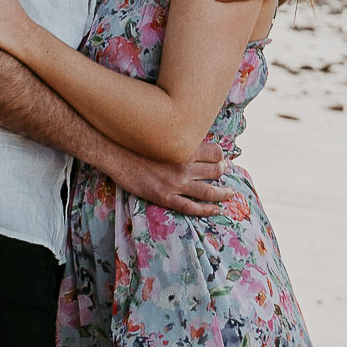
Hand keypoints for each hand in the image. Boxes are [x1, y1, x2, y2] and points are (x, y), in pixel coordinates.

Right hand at [107, 138, 230, 218]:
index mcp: (184, 147)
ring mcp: (175, 183)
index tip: (221, 158)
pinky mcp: (165, 197)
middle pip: (215, 170)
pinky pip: (191, 207)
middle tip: (225, 173)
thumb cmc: (139, 143)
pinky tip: (216, 210)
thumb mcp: (163, 136)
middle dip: (223, 172)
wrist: (117, 154)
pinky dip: (206, 210)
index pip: (215, 152)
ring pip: (208, 191)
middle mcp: (183, 165)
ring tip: (230, 193)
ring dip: (223, 193)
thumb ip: (180, 140)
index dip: (221, 156)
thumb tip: (195, 143)